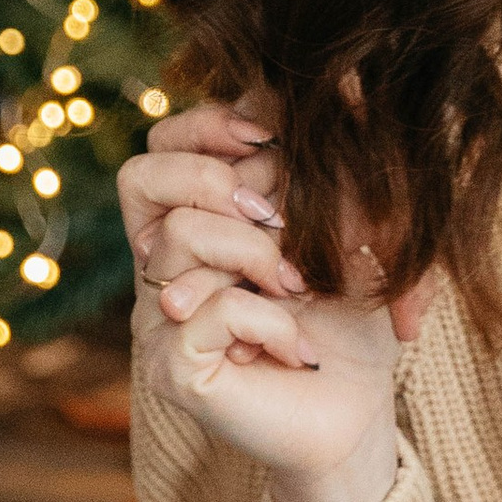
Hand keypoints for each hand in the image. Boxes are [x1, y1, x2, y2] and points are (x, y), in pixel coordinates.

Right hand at [123, 102, 425, 501]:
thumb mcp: (349, 231)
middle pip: (143, 177)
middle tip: (281, 223)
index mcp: (193, 225)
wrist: (358, 415)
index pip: (159, 146)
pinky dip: (269, 322)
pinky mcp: (175, 371)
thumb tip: (343, 85)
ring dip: (262, 257)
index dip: (207, 127)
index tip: (270, 143)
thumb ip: (329, 171)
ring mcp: (160, 321)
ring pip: (181, 237)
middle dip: (222, 182)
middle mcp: (162, 268)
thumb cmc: (352, 321)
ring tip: (304, 292)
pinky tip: (300, 349)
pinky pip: (205, 311)